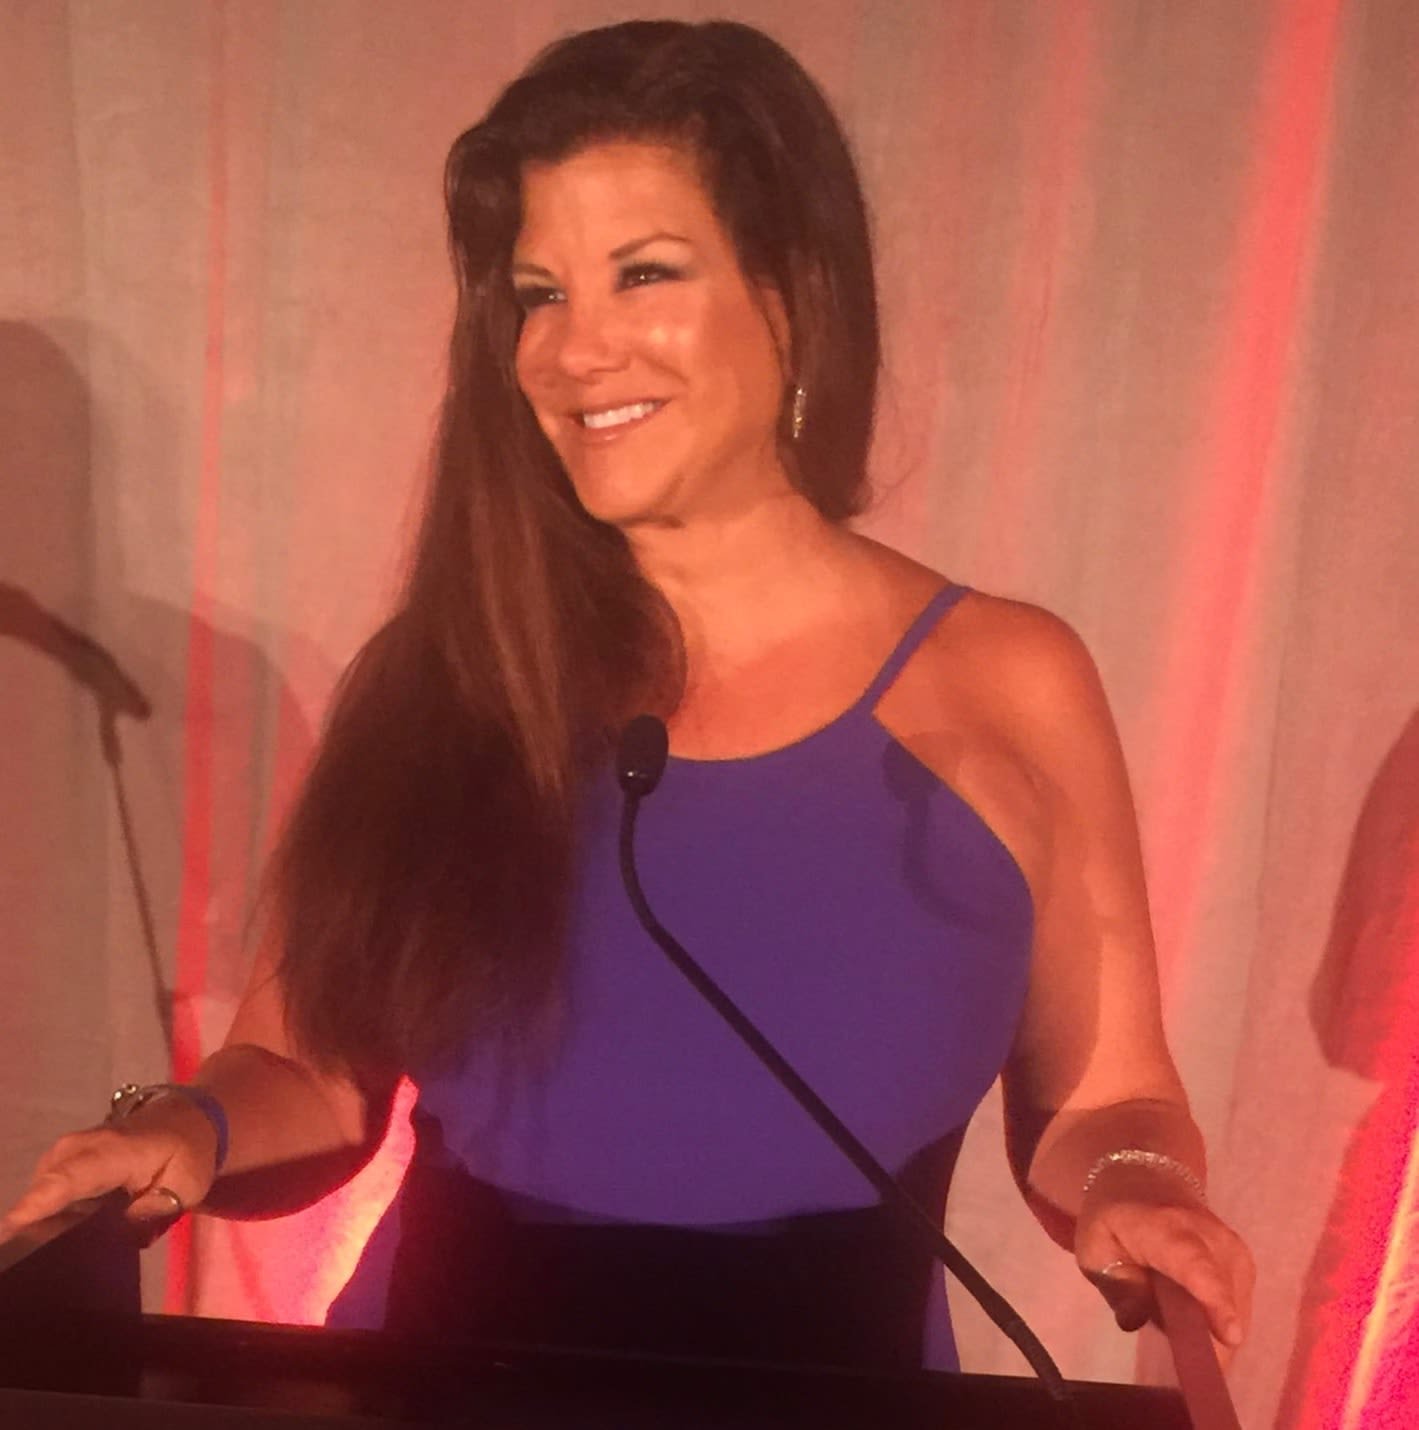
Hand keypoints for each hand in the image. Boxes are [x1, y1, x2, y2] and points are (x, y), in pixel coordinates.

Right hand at [0, 1100, 218, 1247]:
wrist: (187, 1119)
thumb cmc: (188, 1152)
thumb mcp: (184, 1186)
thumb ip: (150, 1214)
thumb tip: (117, 1240)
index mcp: (109, 1151)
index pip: (63, 1180)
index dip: (34, 1210)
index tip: (11, 1238)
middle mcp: (76, 1149)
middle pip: (40, 1194)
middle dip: (32, 1230)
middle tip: (39, 1265)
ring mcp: (65, 1154)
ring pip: (39, 1196)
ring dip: (41, 1225)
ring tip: (51, 1257)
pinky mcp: (62, 1163)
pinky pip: (45, 1192)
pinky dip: (49, 1215)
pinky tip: (58, 1239)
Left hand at [1075, 1163, 1253, 1349]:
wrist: (1142, 1179)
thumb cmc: (1114, 1219)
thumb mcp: (1096, 1247)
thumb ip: (1116, 1286)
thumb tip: (1133, 1322)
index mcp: (1164, 1228)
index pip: (1196, 1264)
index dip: (1215, 1301)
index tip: (1229, 1337)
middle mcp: (1207, 1233)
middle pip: (1225, 1292)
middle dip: (1218, 1337)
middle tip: (1199, 1371)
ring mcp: (1230, 1244)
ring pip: (1238, 1301)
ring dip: (1221, 1330)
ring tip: (1196, 1349)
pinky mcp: (1241, 1257)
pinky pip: (1241, 1298)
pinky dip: (1226, 1319)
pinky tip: (1206, 1329)